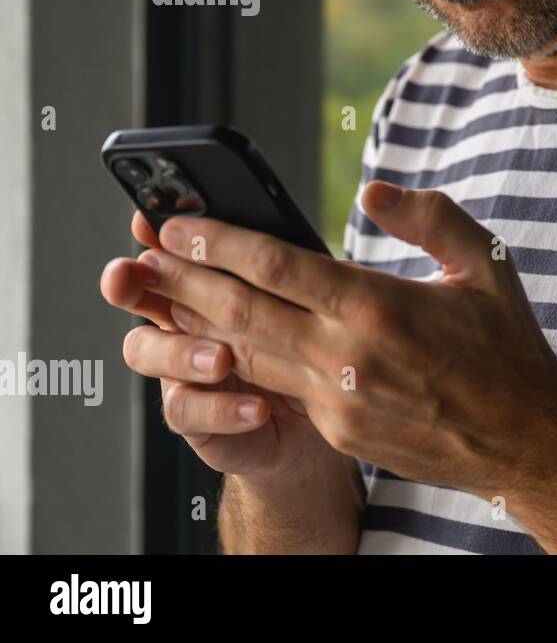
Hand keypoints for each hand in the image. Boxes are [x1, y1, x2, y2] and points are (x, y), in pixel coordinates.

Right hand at [100, 211, 347, 488]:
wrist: (338, 411)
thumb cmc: (320, 344)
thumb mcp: (310, 299)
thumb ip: (285, 270)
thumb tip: (281, 223)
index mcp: (208, 284)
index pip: (170, 251)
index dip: (151, 237)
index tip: (146, 223)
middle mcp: (184, 322)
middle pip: (140, 294)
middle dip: (132, 281)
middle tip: (134, 276)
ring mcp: (183, 370)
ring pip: (145, 351)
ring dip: (179, 351)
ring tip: (221, 358)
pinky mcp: (197, 418)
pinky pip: (187, 411)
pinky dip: (220, 408)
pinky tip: (258, 408)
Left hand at [107, 182, 556, 498]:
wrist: (525, 440)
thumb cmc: (507, 347)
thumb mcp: (485, 265)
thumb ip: (428, 217)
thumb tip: (370, 192)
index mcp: (379, 307)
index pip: (277, 265)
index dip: (219, 241)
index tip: (179, 222)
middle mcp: (347, 357)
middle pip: (242, 312)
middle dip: (184, 280)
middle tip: (143, 256)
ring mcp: (338, 402)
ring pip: (248, 356)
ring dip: (199, 324)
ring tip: (162, 298)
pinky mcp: (339, 432)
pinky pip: (280, 389)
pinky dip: (242, 363)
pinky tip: (222, 344)